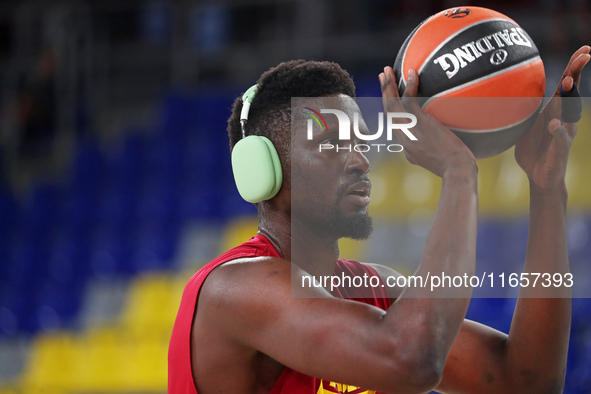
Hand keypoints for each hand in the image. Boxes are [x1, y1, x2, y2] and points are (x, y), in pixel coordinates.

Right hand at [379, 66, 474, 177]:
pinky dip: (409, 85)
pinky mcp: (418, 122)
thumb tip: (439, 136)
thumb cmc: (455, 167)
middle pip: (388, 112)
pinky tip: (412, 73)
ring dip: (388, 86)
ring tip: (387, 70)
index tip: (390, 96)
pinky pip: (409, 99)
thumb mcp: (439, 160)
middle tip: (382, 76)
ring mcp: (409, 129)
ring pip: (392, 104)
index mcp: (406, 146)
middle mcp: (403, 137)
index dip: (390, 108)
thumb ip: (434, 147)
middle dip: (384, 93)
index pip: (395, 124)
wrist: (455, 169)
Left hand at [515, 46, 590, 189]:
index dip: (575, 66)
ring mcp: (564, 130)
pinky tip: (554, 124)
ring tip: (567, 83)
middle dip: (577, 72)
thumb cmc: (532, 148)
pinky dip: (558, 130)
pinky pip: (561, 137)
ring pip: (570, 110)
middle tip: (585, 56)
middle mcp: (564, 116)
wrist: (538, 175)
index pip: (567, 83)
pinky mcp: (560, 147)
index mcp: (555, 108)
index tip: (585, 49)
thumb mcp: (525, 124)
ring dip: (569, 96)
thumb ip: (522, 109)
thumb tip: (503, 91)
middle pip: (572, 91)